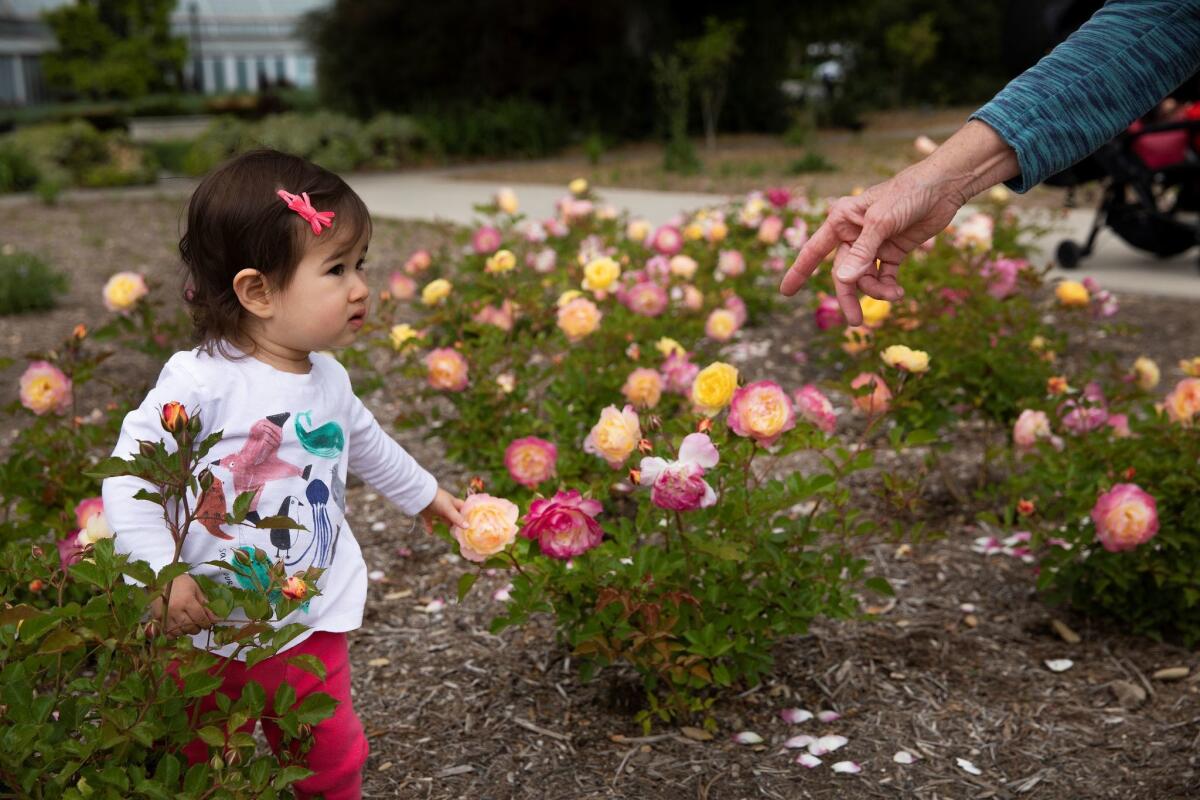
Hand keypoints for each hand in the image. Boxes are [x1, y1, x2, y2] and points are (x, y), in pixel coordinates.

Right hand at [148, 573, 216, 636]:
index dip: (206, 623)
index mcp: (187, 601)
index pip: (200, 618)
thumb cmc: (181, 582)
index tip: (207, 623)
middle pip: (189, 628)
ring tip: (187, 624)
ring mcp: (165, 615)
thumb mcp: (196, 589)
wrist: (162, 579)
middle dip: (197, 628)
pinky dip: (173, 633)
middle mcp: (175, 610)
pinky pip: (166, 633)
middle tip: (198, 623)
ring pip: (178, 632)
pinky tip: (177, 627)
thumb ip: (205, 604)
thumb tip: (215, 618)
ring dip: (185, 631)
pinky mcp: (157, 618)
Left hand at [419, 487, 465, 532]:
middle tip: (463, 532)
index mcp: (454, 503)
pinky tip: (431, 533)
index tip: (474, 521)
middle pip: (455, 515)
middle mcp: (447, 506)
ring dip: (447, 524)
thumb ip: (457, 519)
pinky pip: (429, 521)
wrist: (421, 494)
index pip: (464, 508)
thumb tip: (468, 527)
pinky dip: (430, 527)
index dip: (469, 513)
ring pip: (444, 518)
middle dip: (458, 522)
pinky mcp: (427, 512)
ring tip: (452, 533)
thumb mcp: (449, 510)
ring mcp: (437, 508)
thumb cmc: (438, 499)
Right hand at [779, 165, 959, 324]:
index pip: (814, 250)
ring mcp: (873, 244)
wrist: (944, 187)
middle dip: (850, 296)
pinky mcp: (893, 251)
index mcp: (841, 220)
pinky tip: (898, 293)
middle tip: (855, 321)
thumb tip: (843, 280)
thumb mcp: (881, 222)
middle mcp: (853, 234)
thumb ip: (862, 253)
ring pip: (864, 278)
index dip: (799, 272)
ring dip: (877, 290)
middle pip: (843, 273)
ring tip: (894, 296)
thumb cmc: (907, 194)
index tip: (785, 293)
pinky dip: (889, 287)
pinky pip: (884, 276)